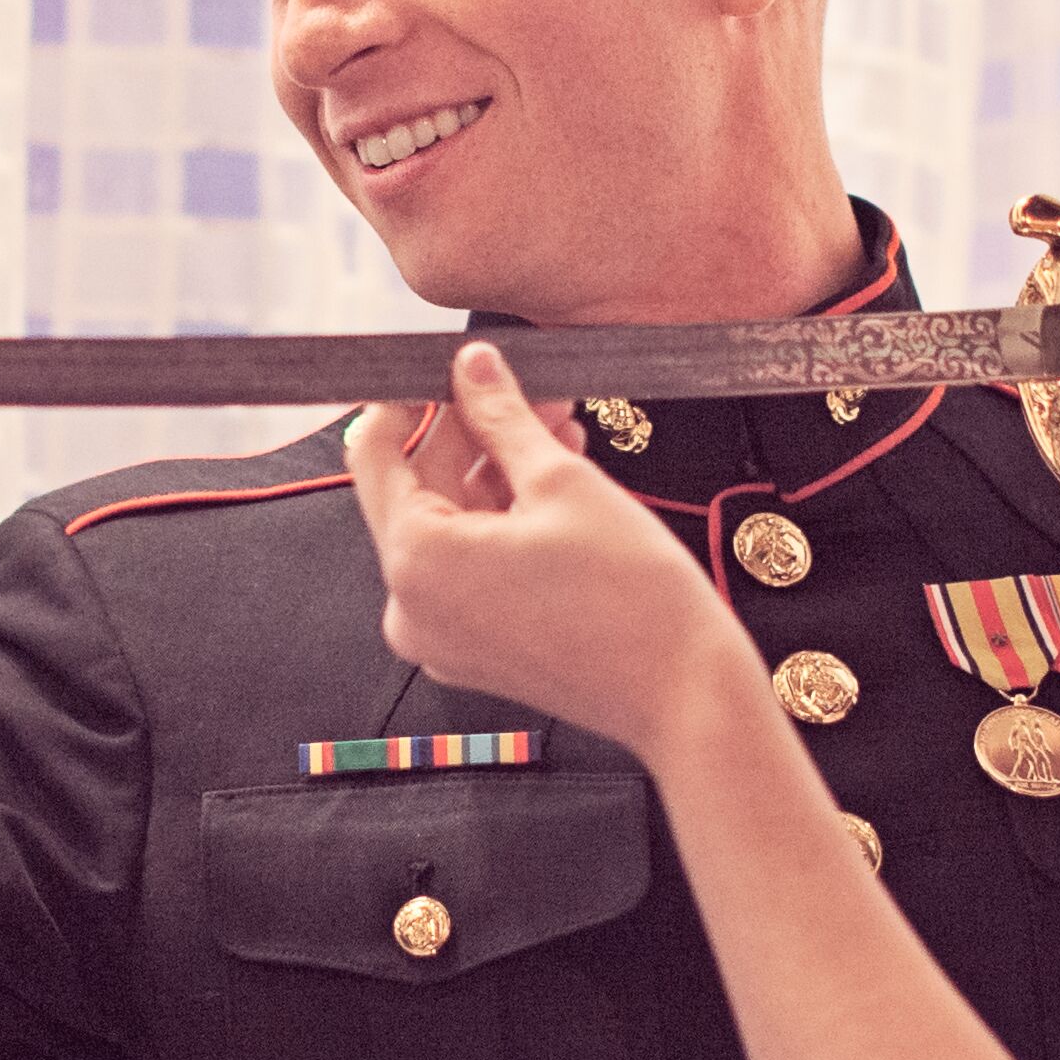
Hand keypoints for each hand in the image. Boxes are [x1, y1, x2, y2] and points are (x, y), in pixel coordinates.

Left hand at [343, 346, 736, 761]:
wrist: (686, 693)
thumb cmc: (631, 598)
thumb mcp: (561, 481)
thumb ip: (502, 416)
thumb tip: (473, 366)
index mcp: (415, 561)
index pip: (373, 453)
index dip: (406, 399)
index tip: (445, 369)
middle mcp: (410, 607)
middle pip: (418, 491)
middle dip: (472, 433)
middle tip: (527, 389)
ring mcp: (440, 636)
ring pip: (451, 528)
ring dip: (497, 473)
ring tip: (558, 430)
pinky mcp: (474, 651)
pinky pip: (471, 570)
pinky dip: (503, 525)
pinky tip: (554, 483)